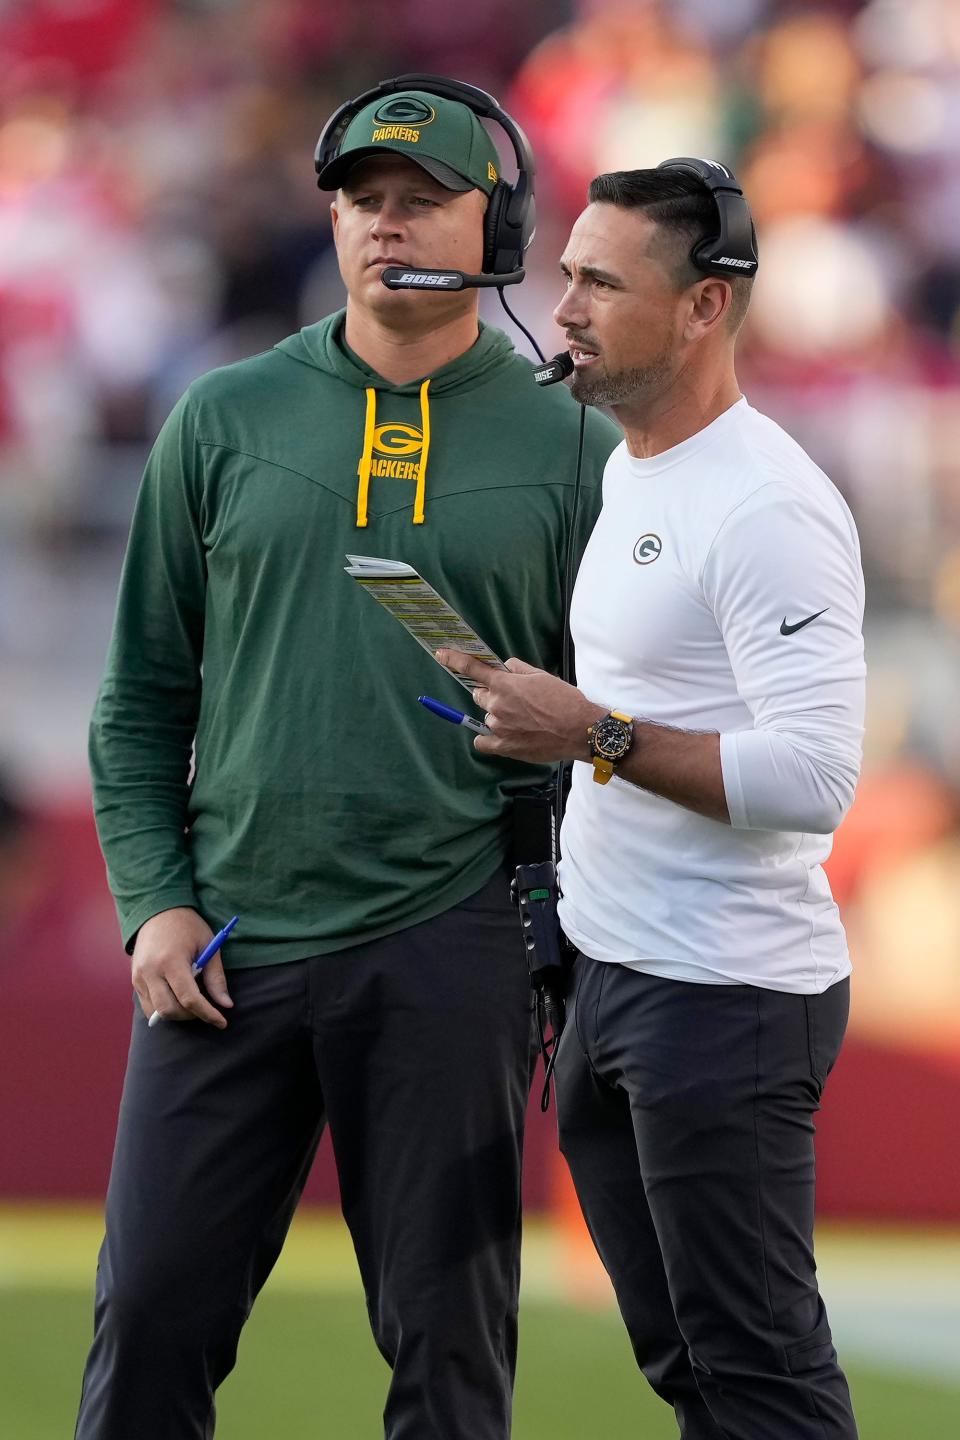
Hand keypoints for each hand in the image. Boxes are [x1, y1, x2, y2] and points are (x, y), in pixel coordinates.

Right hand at [132, 907, 233, 1028]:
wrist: (158, 910)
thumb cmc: (187, 926)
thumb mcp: (208, 945)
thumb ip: (216, 977)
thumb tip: (226, 1004)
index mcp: (171, 960)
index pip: (189, 999)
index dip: (207, 1014)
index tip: (222, 1022)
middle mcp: (150, 971)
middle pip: (170, 1010)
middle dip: (191, 1016)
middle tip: (206, 1010)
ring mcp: (139, 976)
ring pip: (156, 1012)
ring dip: (176, 1014)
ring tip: (191, 1003)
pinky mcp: (134, 980)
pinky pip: (147, 1005)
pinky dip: (163, 1008)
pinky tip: (176, 998)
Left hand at [435, 651, 604, 763]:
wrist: (578, 730)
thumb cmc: (564, 701)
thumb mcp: (542, 676)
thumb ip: (518, 669)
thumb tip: (506, 666)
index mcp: (505, 685)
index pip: (472, 668)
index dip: (454, 660)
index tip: (442, 655)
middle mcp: (497, 705)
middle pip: (479, 695)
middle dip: (490, 693)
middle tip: (512, 698)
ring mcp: (498, 727)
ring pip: (487, 716)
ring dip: (497, 715)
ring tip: (521, 719)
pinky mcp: (504, 747)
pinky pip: (482, 742)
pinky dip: (488, 738)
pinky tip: (502, 735)